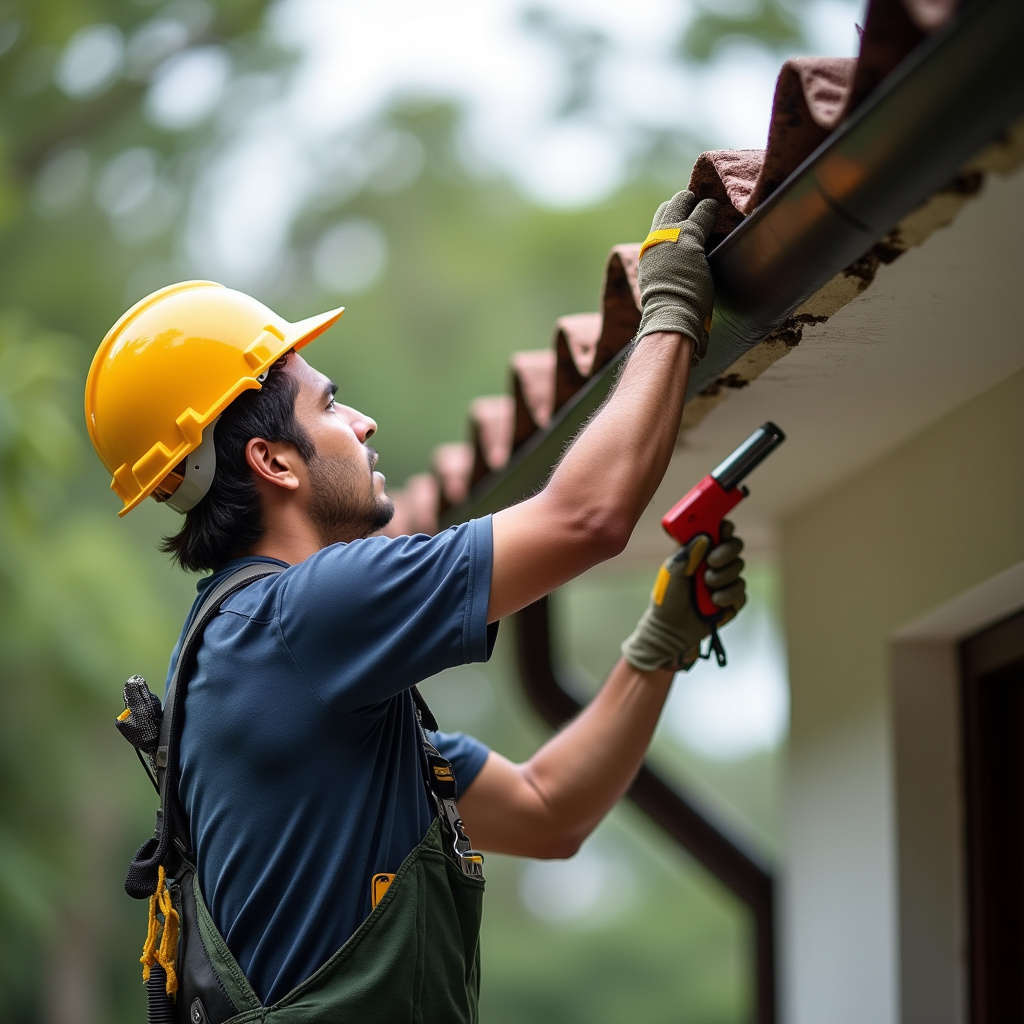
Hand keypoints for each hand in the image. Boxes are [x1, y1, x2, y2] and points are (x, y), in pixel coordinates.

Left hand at [620, 521, 745, 672]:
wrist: (671, 630)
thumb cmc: (667, 598)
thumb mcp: (671, 573)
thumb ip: (686, 555)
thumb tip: (703, 538)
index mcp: (699, 550)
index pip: (717, 530)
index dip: (723, 527)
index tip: (721, 529)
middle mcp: (715, 562)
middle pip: (735, 545)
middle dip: (726, 551)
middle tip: (712, 561)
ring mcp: (726, 580)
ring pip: (739, 567)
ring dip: (722, 576)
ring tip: (706, 586)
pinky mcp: (733, 599)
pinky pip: (740, 590)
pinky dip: (726, 595)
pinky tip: (713, 601)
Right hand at [636, 190, 718, 360]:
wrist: (670, 313)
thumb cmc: (668, 309)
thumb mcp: (658, 286)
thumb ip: (664, 271)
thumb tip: (671, 273)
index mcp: (648, 253)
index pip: (658, 225)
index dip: (671, 218)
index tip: (682, 218)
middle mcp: (655, 240)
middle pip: (667, 209)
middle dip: (682, 204)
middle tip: (695, 204)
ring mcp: (671, 236)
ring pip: (682, 202)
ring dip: (695, 202)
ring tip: (709, 204)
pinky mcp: (690, 237)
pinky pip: (704, 212)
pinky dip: (711, 209)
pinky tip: (718, 208)